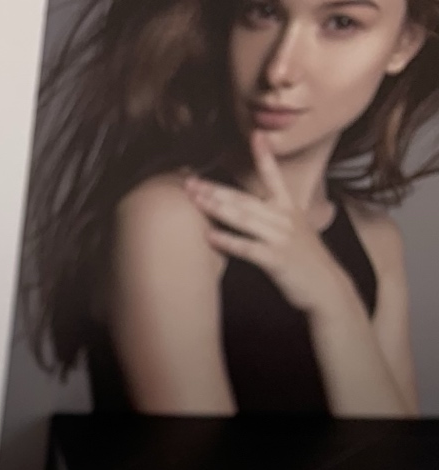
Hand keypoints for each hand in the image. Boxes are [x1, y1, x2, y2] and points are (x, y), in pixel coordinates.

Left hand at [184, 131, 358, 317]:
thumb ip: (273, 218)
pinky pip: (248, 248)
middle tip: (189, 182)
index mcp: (288, 209)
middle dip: (215, 189)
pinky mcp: (277, 259)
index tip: (255, 134)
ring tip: (194, 201)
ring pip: (244, 219)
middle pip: (245, 199)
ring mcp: (281, 238)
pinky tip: (209, 237)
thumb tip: (248, 211)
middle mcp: (285, 218)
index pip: (273, 177)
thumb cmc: (304, 262)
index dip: (264, 156)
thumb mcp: (293, 232)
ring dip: (217, 208)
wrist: (326, 288)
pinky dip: (228, 241)